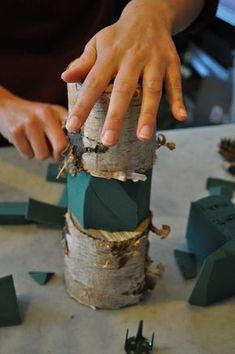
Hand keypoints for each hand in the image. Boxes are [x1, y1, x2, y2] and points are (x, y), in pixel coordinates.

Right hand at [0, 86, 67, 160]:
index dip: (72, 146)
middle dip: (58, 155)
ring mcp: (30, 123)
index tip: (69, 151)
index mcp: (57, 111)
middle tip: (54, 154)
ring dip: (40, 154)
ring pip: (43, 155)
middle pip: (61, 146)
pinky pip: (28, 155)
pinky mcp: (16, 132)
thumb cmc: (32, 116)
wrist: (5, 107)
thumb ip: (64, 129)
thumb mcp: (51, 115)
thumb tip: (73, 151)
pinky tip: (25, 142)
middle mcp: (45, 115)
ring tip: (35, 143)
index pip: (74, 133)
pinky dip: (27, 153)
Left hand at [62, 0, 186, 145]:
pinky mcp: (172, 63)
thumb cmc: (118, 37)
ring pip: (152, 90)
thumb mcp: (97, 44)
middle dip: (116, 117)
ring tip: (143, 137)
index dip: (83, 105)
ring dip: (148, 114)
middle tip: (109, 141)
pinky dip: (179, 100)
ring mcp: (154, 61)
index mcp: (110, 55)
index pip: (93, 83)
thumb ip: (84, 62)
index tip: (73, 126)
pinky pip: (175, 84)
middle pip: (123, 90)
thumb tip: (65, 77)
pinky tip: (180, 117)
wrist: (149, 14)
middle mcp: (132, 58)